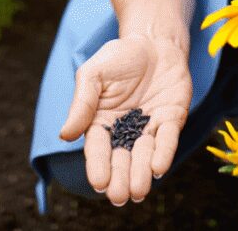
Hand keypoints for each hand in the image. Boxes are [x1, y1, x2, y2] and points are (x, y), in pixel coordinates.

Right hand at [58, 33, 192, 205]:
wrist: (154, 41)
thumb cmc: (119, 57)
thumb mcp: (93, 74)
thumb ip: (82, 103)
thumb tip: (65, 135)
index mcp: (101, 122)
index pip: (98, 149)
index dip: (98, 166)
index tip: (98, 182)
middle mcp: (125, 130)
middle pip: (121, 159)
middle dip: (120, 178)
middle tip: (119, 196)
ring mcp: (149, 127)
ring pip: (144, 155)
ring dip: (141, 174)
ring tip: (138, 191)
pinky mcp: (171, 120)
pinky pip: (167, 139)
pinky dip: (163, 153)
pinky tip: (158, 168)